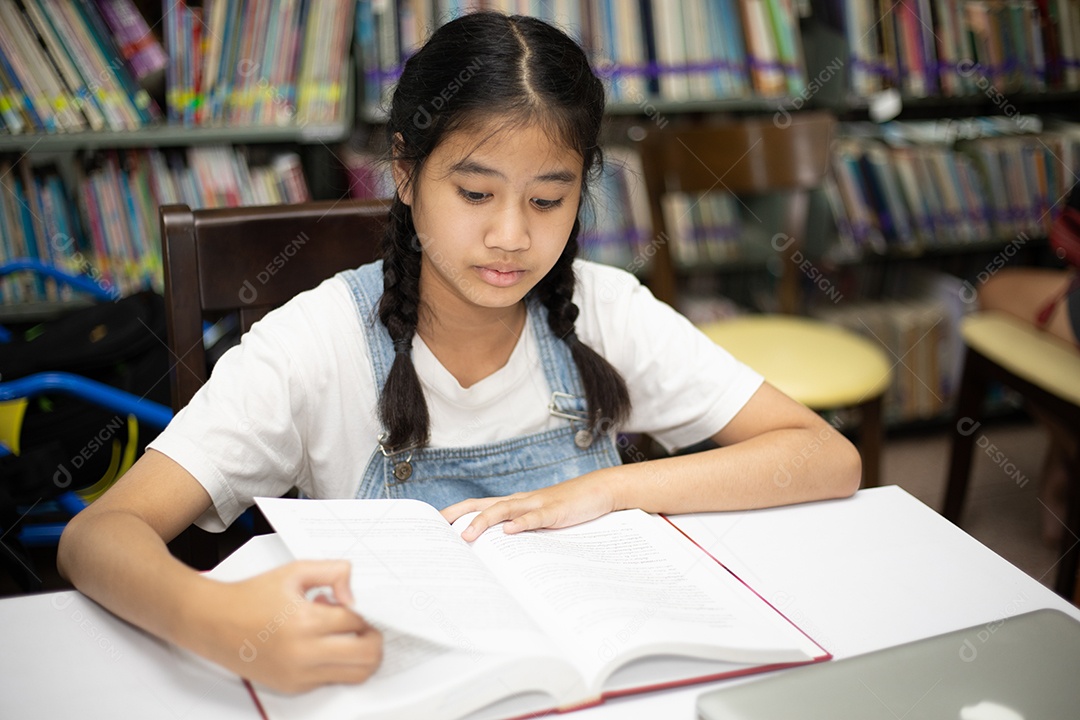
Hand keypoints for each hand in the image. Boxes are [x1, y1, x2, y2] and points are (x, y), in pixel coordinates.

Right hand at [191, 560, 382, 692]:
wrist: (213, 622)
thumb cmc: (250, 597)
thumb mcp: (295, 571)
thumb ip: (333, 572)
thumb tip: (354, 593)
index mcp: (304, 622)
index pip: (357, 622)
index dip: (364, 612)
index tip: (356, 605)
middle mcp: (303, 654)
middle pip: (367, 656)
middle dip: (373, 638)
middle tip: (365, 625)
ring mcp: (299, 675)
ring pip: (355, 675)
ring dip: (360, 655)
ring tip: (344, 635)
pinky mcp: (293, 687)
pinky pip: (332, 680)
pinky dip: (338, 665)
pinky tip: (321, 644)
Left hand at [440, 471, 619, 540]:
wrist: (598, 490)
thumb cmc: (567, 506)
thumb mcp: (540, 520)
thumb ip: (521, 529)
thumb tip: (498, 549)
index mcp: (514, 503)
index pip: (478, 505)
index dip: (456, 512)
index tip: (434, 524)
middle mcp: (520, 501)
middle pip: (483, 504)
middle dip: (459, 516)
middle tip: (438, 530)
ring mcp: (537, 504)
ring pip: (504, 509)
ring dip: (483, 521)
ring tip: (467, 536)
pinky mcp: (555, 510)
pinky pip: (536, 517)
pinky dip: (522, 523)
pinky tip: (510, 531)